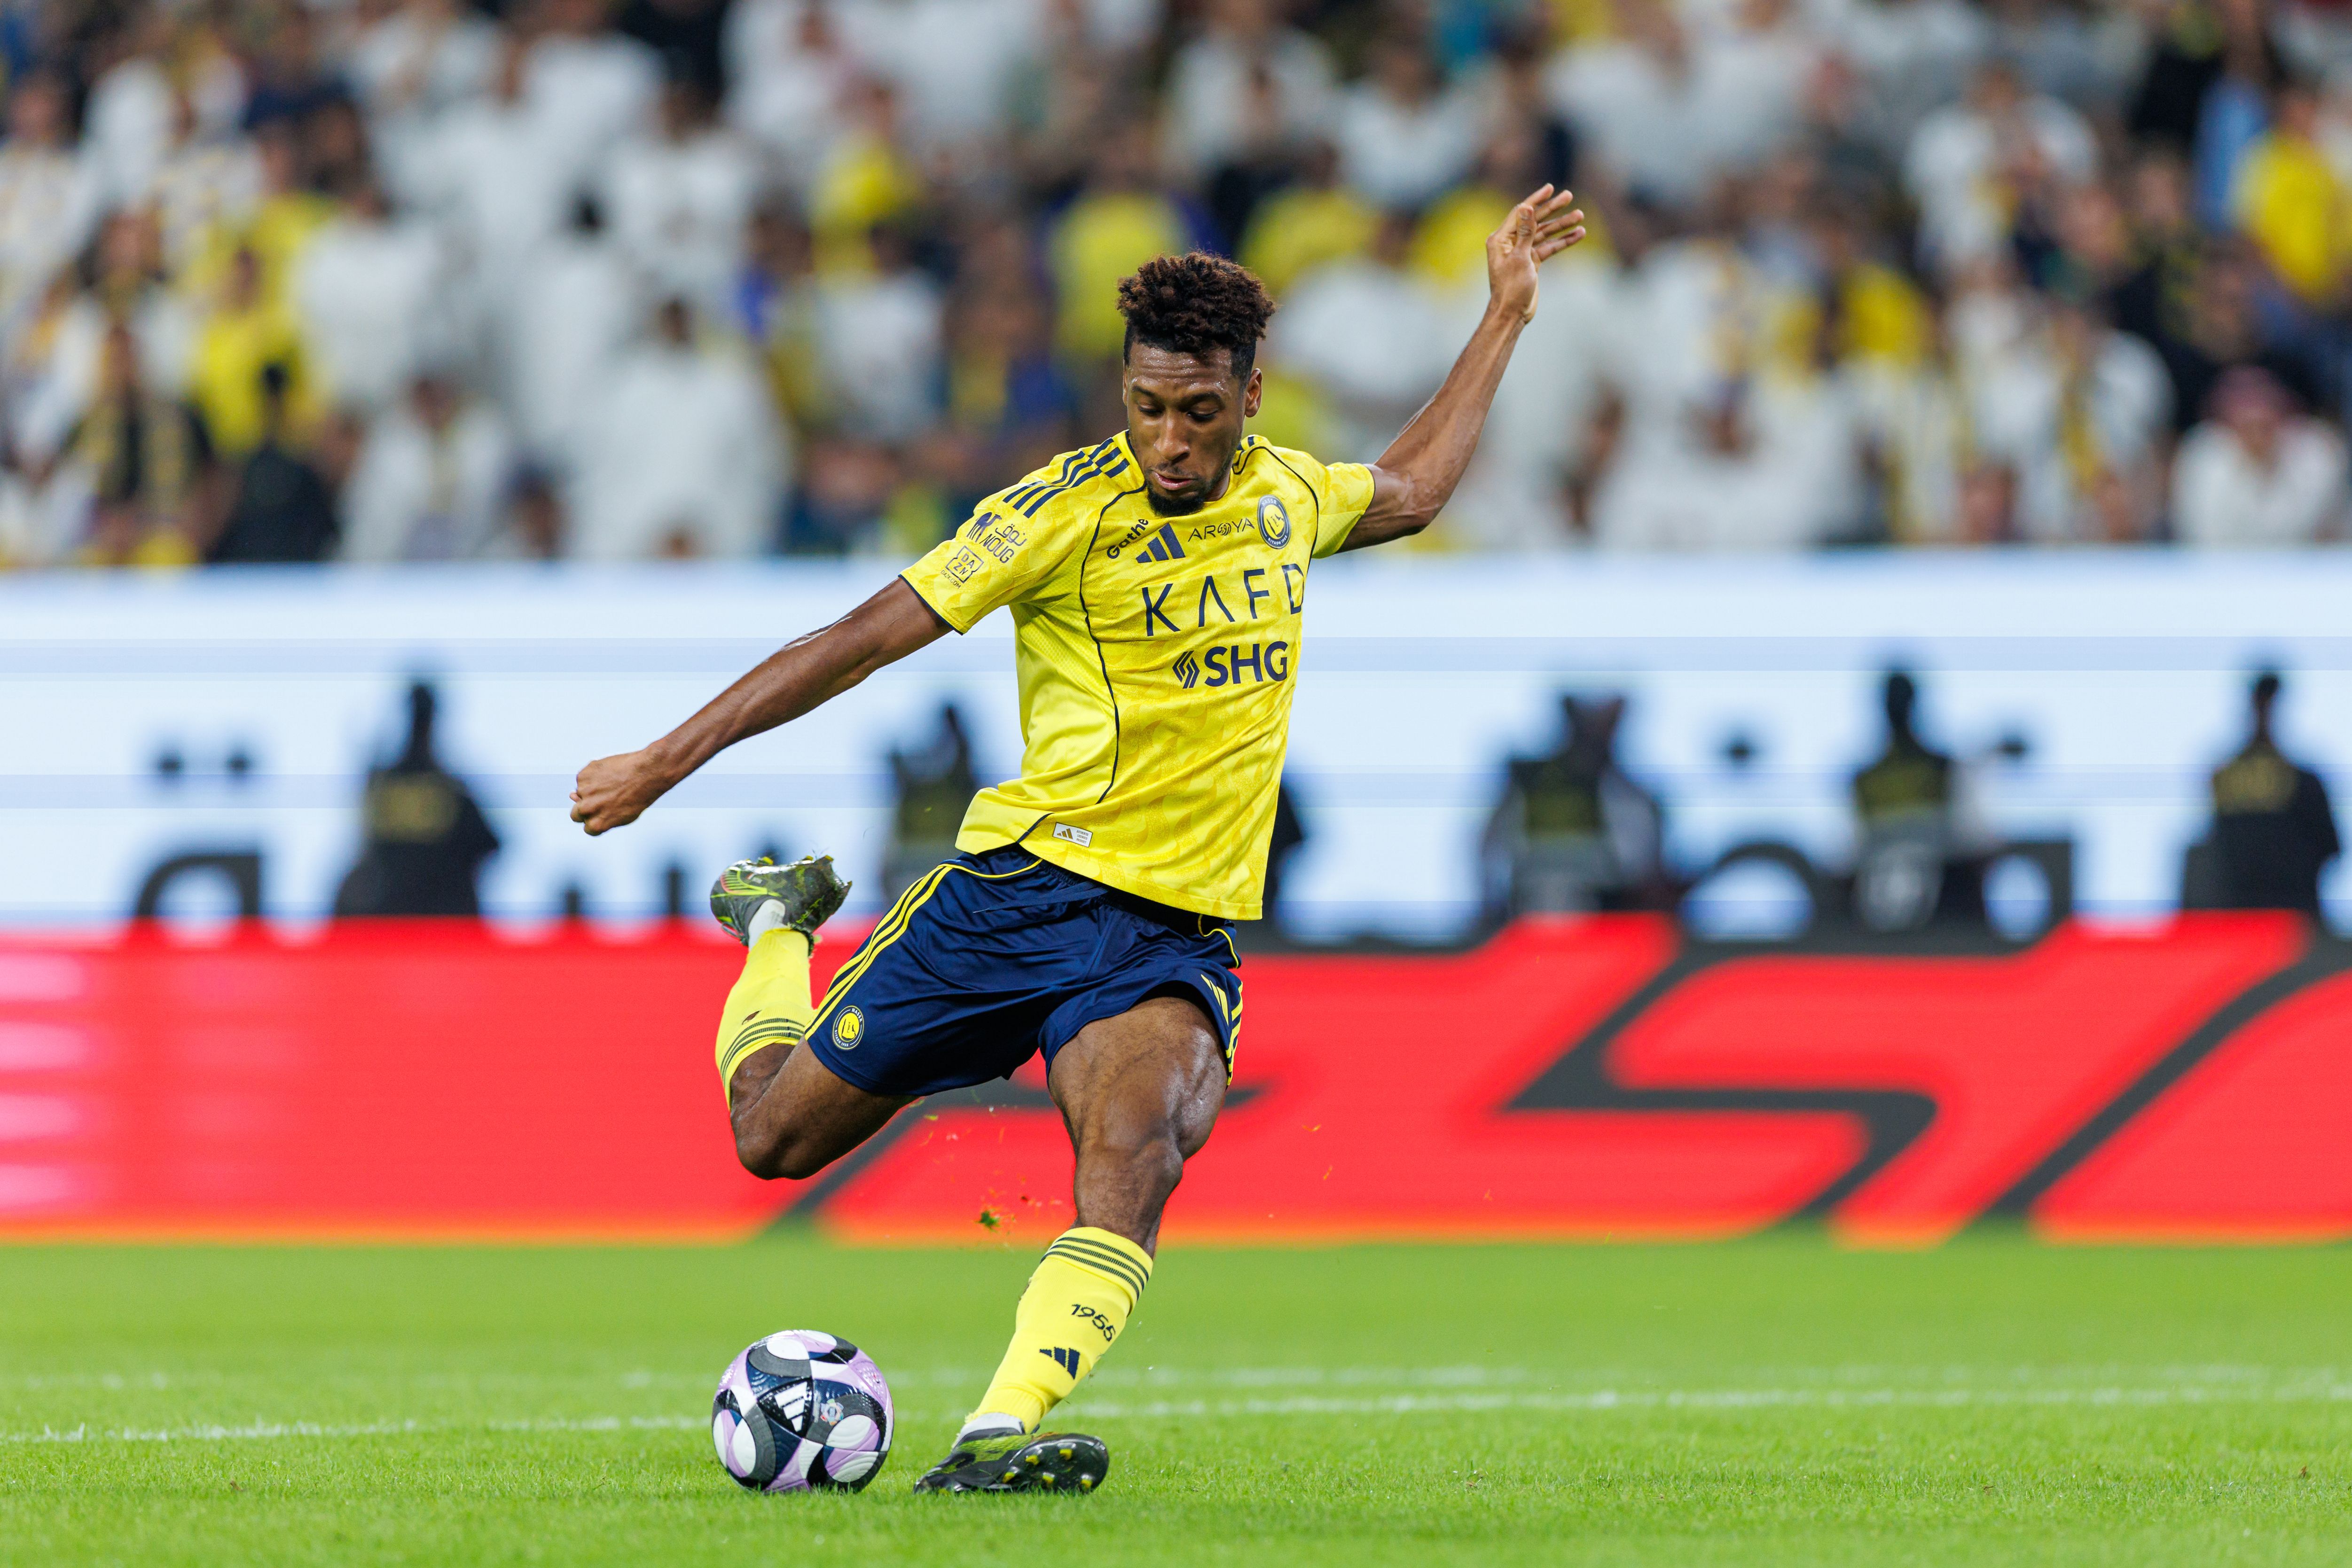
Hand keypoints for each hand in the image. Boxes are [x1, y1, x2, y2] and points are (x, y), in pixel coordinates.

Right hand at [569, 748, 676, 835]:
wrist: (647, 773)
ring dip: (591, 789)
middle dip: (584, 809)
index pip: (587, 827)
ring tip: (612, 784)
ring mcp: (583, 792)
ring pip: (579, 793)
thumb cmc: (639, 796)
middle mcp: (587, 810)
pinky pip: (583, 778)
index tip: (606, 812)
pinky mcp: (583, 775)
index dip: (597, 819)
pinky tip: (609, 773)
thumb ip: (599, 813)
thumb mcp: (623, 815)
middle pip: (575, 814)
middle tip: (603, 799)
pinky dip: (593, 776)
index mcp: (596, 825)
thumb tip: (573, 798)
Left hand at [1486, 185, 1585, 325]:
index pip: (1521, 213)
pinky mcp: (1532, 262)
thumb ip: (1525, 232)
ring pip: (1544, 234)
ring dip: (1562, 225)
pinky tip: (1578, 234)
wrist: (1512, 314)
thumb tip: (1526, 207)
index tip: (1551, 188)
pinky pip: (1549, 247)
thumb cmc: (1511, 288)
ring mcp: (1522, 252)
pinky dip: (1562, 242)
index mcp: (1501, 239)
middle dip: (1552, 209)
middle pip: (1535, 220)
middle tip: (1569, 196)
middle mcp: (1510, 243)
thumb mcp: (1520, 258)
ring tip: (1580, 216)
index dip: (1536, 200)